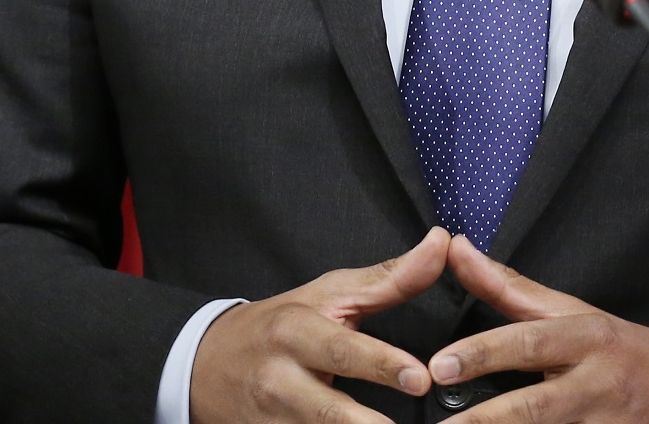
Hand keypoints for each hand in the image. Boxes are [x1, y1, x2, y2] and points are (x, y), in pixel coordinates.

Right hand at [190, 228, 446, 423]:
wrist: (208, 364)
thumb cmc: (283, 324)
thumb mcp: (329, 294)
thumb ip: (389, 279)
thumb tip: (441, 243)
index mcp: (296, 331)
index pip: (342, 349)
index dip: (381, 364)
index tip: (419, 378)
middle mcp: (281, 378)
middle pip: (328, 409)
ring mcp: (274, 417)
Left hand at [430, 234, 648, 423]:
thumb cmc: (624, 350)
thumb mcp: (574, 313)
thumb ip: (510, 287)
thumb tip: (456, 248)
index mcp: (587, 338)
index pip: (529, 342)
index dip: (484, 353)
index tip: (440, 365)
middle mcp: (597, 384)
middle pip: (535, 406)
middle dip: (486, 420)